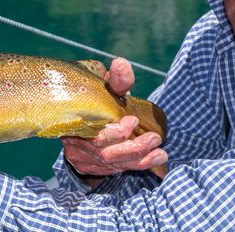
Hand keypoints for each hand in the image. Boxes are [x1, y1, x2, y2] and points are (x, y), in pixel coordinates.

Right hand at [62, 58, 167, 185]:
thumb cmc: (102, 98)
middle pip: (103, 151)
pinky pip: (114, 170)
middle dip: (132, 147)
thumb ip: (118, 80)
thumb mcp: (110, 87)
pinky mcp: (89, 166)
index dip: (114, 132)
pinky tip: (155, 158)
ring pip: (111, 162)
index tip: (134, 121)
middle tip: (155, 138)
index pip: (92, 131)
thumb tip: (121, 64)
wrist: (88, 114)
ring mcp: (80, 155)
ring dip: (139, 158)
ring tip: (160, 151)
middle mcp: (74, 139)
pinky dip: (137, 164)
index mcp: (76, 116)